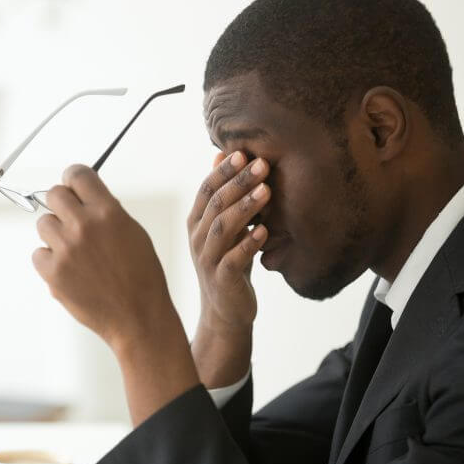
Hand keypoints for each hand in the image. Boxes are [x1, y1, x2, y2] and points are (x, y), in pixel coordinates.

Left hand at [31, 164, 178, 352]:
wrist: (138, 318)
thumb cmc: (141, 278)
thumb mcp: (134, 234)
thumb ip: (107, 212)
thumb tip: (85, 199)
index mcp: (108, 212)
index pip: (78, 175)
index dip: (74, 178)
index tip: (72, 184)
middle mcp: (84, 226)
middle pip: (54, 194)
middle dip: (62, 204)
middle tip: (71, 218)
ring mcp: (66, 250)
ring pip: (43, 224)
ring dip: (55, 233)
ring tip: (75, 251)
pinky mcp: (53, 273)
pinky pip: (38, 254)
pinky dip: (50, 260)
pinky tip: (69, 270)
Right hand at [188, 151, 269, 333]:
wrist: (226, 310)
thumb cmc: (229, 261)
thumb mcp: (225, 226)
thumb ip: (223, 194)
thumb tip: (222, 154)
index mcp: (196, 221)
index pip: (206, 189)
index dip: (223, 171)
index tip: (244, 153)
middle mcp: (197, 238)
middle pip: (215, 204)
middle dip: (239, 182)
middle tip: (262, 165)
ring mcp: (207, 259)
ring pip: (223, 228)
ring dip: (245, 208)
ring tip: (266, 191)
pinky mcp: (222, 279)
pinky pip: (233, 259)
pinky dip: (249, 244)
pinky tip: (264, 231)